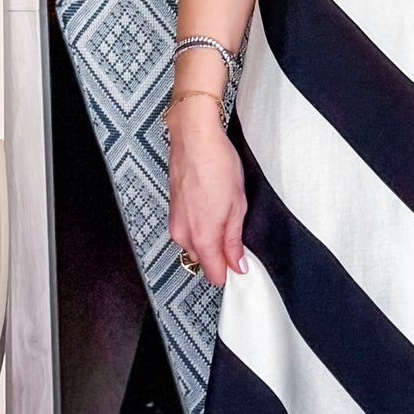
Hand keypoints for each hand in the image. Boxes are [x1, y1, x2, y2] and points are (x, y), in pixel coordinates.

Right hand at [167, 98, 247, 284]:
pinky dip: (200, 225)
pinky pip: (187, 230)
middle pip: (203, 261)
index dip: (230, 272)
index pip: (214, 275)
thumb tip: (237, 264)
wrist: (194, 138)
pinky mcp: (172, 211)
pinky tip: (211, 205)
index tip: (241, 265)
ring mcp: (175, 223)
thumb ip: (235, 241)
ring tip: (223, 212)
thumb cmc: (216, 165)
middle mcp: (184, 235)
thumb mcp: (237, 206)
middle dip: (220, 254)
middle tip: (236, 232)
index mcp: (202, 238)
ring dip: (209, 238)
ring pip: (194, 245)